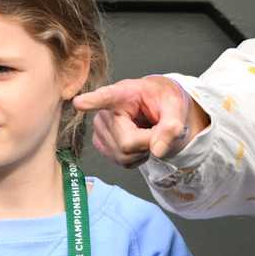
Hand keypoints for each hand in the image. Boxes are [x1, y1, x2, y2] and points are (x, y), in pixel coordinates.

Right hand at [73, 76, 196, 168]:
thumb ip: (172, 125)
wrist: (157, 106)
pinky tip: (139, 142)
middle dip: (149, 143)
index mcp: (124, 93)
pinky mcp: (100, 144)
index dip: (92, 101)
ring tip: (147, 133)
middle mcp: (105, 111)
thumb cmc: (163, 101)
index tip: (79, 102)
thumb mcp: (175, 106)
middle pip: (127, 142)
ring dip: (144, 151)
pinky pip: (122, 162)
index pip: (106, 97)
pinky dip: (138, 157)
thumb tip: (158, 150)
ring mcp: (100, 129)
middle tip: (158, 130)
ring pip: (124, 156)